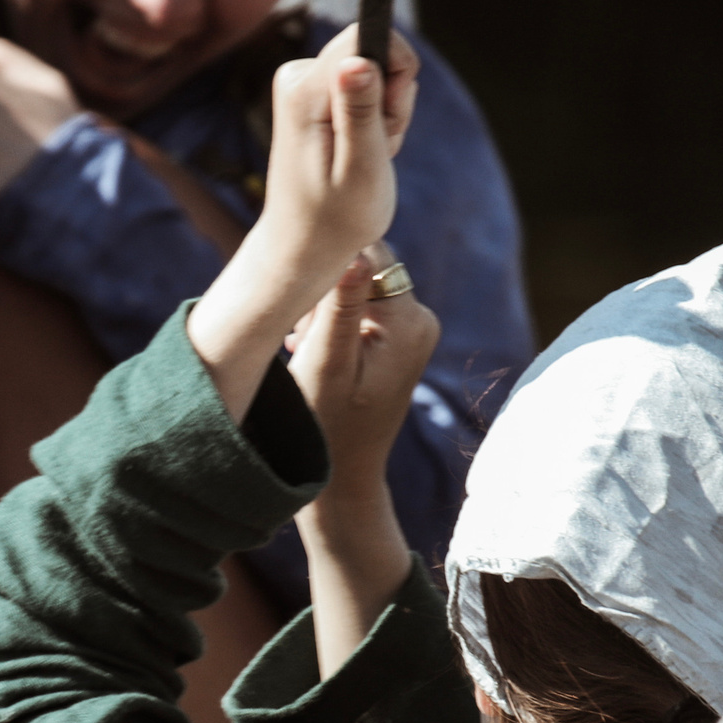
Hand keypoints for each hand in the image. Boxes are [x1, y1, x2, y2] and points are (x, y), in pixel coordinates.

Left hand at [257, 22, 418, 286]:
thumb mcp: (360, 170)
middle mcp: (297, 78)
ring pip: (374, 71)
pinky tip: (359, 154)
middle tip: (377, 150)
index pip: (364, 37)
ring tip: (365, 158)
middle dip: (392, 101)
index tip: (391, 115)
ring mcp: (302, 84)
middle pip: (374, 52)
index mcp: (305, 93)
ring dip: (384, 117)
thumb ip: (361, 112)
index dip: (396, 69)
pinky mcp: (313, 93)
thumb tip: (358, 60)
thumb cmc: (335, 217)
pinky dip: (374, 122)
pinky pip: (364, 86)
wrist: (304, 242)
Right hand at [288, 245, 439, 484]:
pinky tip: (315, 350)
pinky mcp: (403, 339)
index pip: (368, 251)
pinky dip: (335, 321)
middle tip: (302, 336)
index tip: (300, 302)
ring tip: (306, 347)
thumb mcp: (328, 364)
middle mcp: (422, 318)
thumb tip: (355, 253)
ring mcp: (415, 329)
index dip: (328, 264)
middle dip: (325, 292)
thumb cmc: (329, 422)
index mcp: (409, 320)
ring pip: (360, 287)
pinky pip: (364, 307)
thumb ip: (341, 307)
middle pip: (365, 268)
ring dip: (325, 309)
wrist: (345, 471)